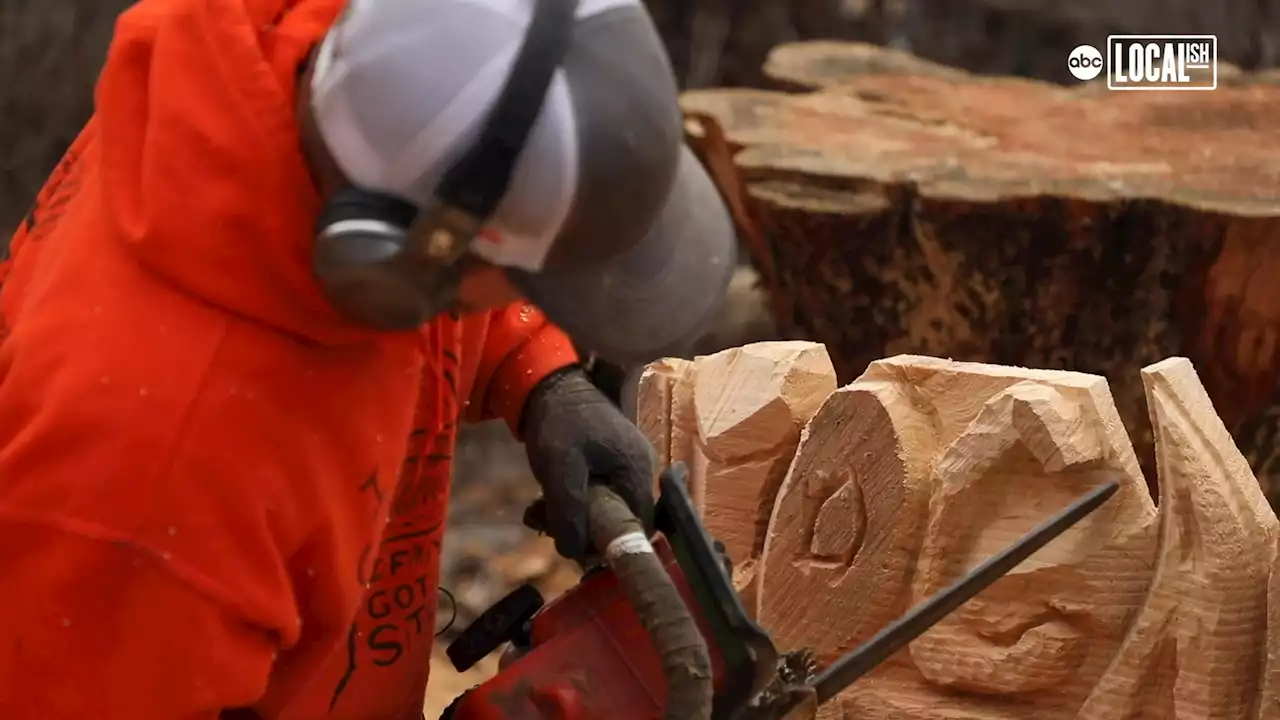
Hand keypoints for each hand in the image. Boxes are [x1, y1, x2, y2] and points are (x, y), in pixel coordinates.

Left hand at [520, 366, 655, 558]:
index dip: (610, 542)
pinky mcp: (608, 464)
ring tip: (538, 510)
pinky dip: (571, 502)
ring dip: (571, 517)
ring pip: (604, 509)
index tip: (577, 545)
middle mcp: (639, 469)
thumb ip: (569, 513)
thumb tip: (576, 554)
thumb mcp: (559, 471)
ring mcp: (625, 465)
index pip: (638, 525)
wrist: (549, 385)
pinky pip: (596, 495)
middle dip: (584, 529)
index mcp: (637, 470)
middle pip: (621, 519)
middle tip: (547, 523)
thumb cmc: (559, 424)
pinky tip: (545, 500)